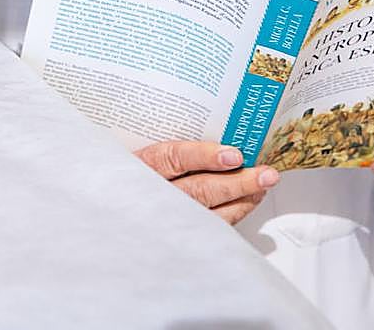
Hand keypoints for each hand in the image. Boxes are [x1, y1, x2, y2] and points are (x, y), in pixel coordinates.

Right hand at [134, 140, 279, 224]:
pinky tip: (247, 202)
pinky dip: (232, 214)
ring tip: (262, 186)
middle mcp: (151, 193)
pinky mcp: (176, 234)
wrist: (109, 216)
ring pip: (207, 213)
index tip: (232, 155)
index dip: (203, 156)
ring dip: (241, 199)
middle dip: (236, 182)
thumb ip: (169, 147)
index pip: (172, 158)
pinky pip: (209, 229)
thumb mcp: (138, 153)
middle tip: (264, 174)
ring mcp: (163, 217)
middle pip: (197, 190)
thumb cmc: (133, 175)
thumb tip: (217, 139)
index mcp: (140, 166)